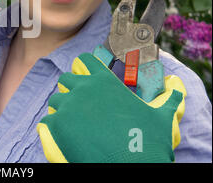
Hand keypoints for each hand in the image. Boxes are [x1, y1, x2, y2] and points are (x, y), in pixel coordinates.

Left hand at [37, 53, 185, 162]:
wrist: (130, 165)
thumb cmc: (147, 140)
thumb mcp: (162, 116)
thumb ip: (168, 98)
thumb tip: (176, 84)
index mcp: (104, 81)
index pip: (85, 61)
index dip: (84, 66)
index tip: (83, 73)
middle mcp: (83, 89)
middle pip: (66, 80)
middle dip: (70, 88)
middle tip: (78, 103)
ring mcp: (68, 106)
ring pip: (56, 101)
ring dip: (62, 109)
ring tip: (71, 122)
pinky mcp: (57, 125)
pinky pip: (48, 121)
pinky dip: (53, 127)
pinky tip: (62, 135)